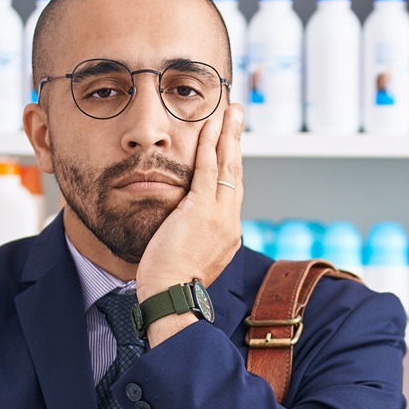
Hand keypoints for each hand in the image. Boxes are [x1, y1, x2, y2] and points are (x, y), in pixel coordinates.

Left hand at [135, 104, 243, 337]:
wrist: (172, 297)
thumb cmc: (171, 286)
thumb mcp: (190, 260)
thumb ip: (192, 240)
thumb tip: (183, 233)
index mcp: (228, 234)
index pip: (232, 192)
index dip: (232, 165)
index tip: (231, 147)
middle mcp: (230, 221)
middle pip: (237, 173)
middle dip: (236, 142)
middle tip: (238, 115)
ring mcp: (219, 214)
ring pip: (228, 165)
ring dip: (229, 134)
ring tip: (231, 110)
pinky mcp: (201, 209)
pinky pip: (209, 169)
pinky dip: (211, 144)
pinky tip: (210, 125)